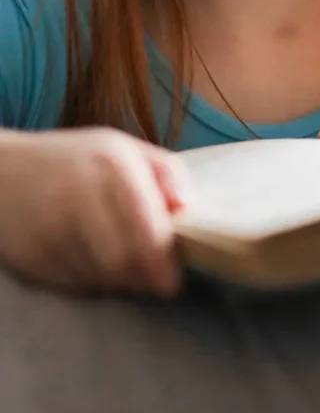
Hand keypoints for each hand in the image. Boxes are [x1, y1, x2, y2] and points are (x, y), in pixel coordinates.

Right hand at [0, 127, 186, 295]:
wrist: (1, 171)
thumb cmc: (76, 159)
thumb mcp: (126, 149)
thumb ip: (166, 172)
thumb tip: (188, 208)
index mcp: (113, 164)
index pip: (147, 228)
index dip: (163, 261)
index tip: (174, 281)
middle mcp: (81, 194)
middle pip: (125, 260)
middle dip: (143, 277)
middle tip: (154, 281)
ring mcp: (51, 227)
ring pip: (100, 277)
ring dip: (118, 280)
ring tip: (121, 264)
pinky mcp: (31, 254)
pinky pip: (73, 283)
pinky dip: (90, 281)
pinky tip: (91, 262)